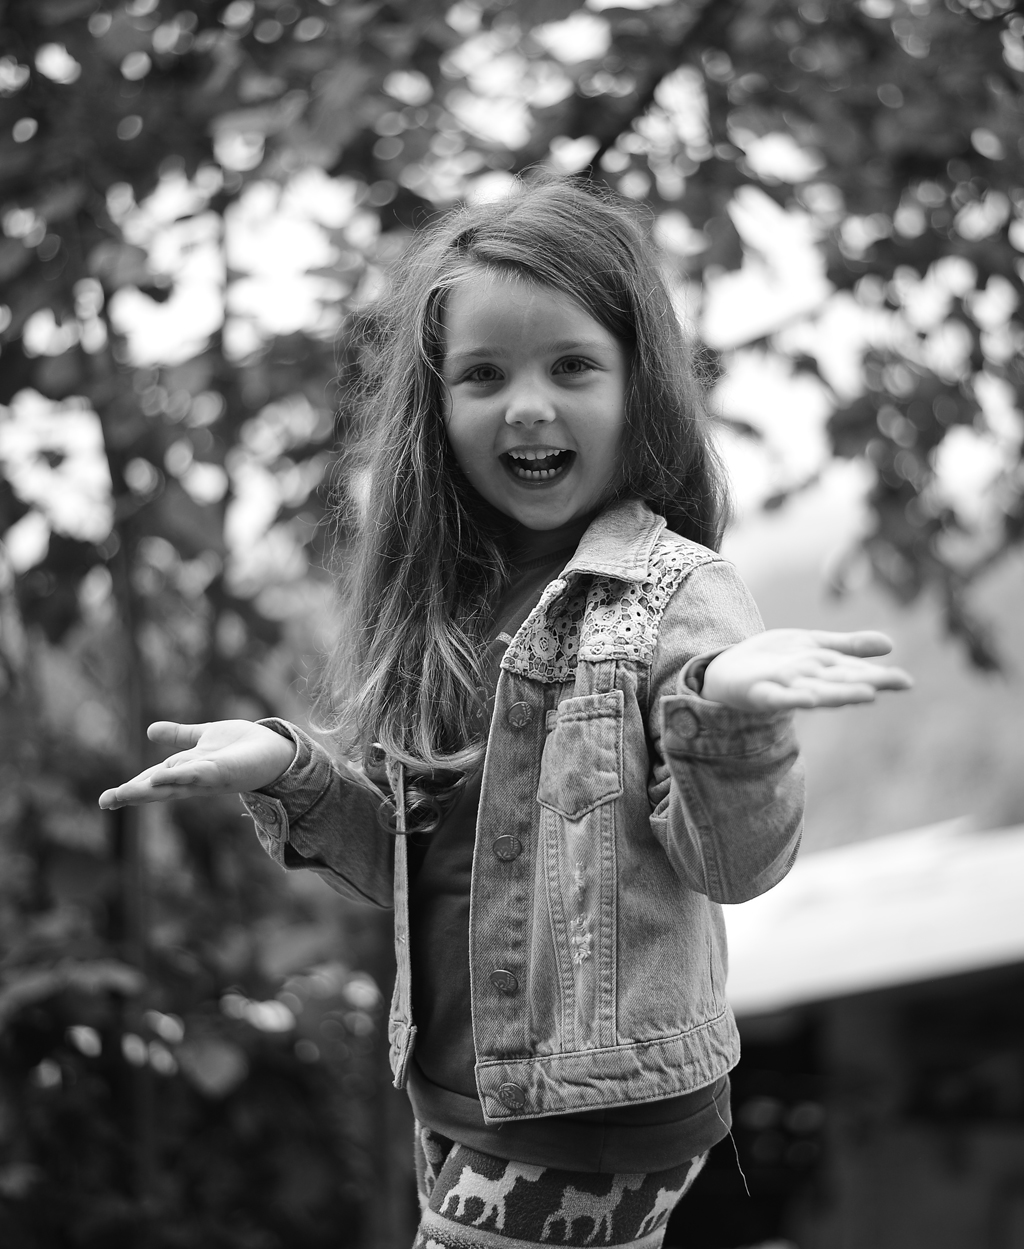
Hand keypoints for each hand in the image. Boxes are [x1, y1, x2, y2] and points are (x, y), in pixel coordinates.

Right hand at [98, 720, 296, 809]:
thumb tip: (149, 731)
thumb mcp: (203, 737)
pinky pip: (196, 775)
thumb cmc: (241, 747)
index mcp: (186, 770)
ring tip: (122, 794)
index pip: (152, 781)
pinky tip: (159, 776)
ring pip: (173, 786)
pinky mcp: (222, 773)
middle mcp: (193, 778)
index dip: (130, 789)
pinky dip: (177, 776)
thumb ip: (179, 736)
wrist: (276, 749)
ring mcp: (207, 778)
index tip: (105, 800)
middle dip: (132, 795)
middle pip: (158, 788)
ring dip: (148, 790)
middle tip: (105, 802)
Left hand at [699, 629, 912, 711]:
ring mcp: (785, 688)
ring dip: (839, 694)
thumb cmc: (776, 661)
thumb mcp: (814, 646)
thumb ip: (848, 647)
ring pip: (816, 691)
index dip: (881, 677)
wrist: (728, 671)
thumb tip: (890, 644)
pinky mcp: (760, 693)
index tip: (907, 682)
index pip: (856, 672)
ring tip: (866, 694)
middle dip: (866, 684)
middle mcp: (809, 682)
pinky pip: (778, 698)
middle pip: (841, 682)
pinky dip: (793, 698)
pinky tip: (809, 698)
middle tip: (896, 685)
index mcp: (823, 671)